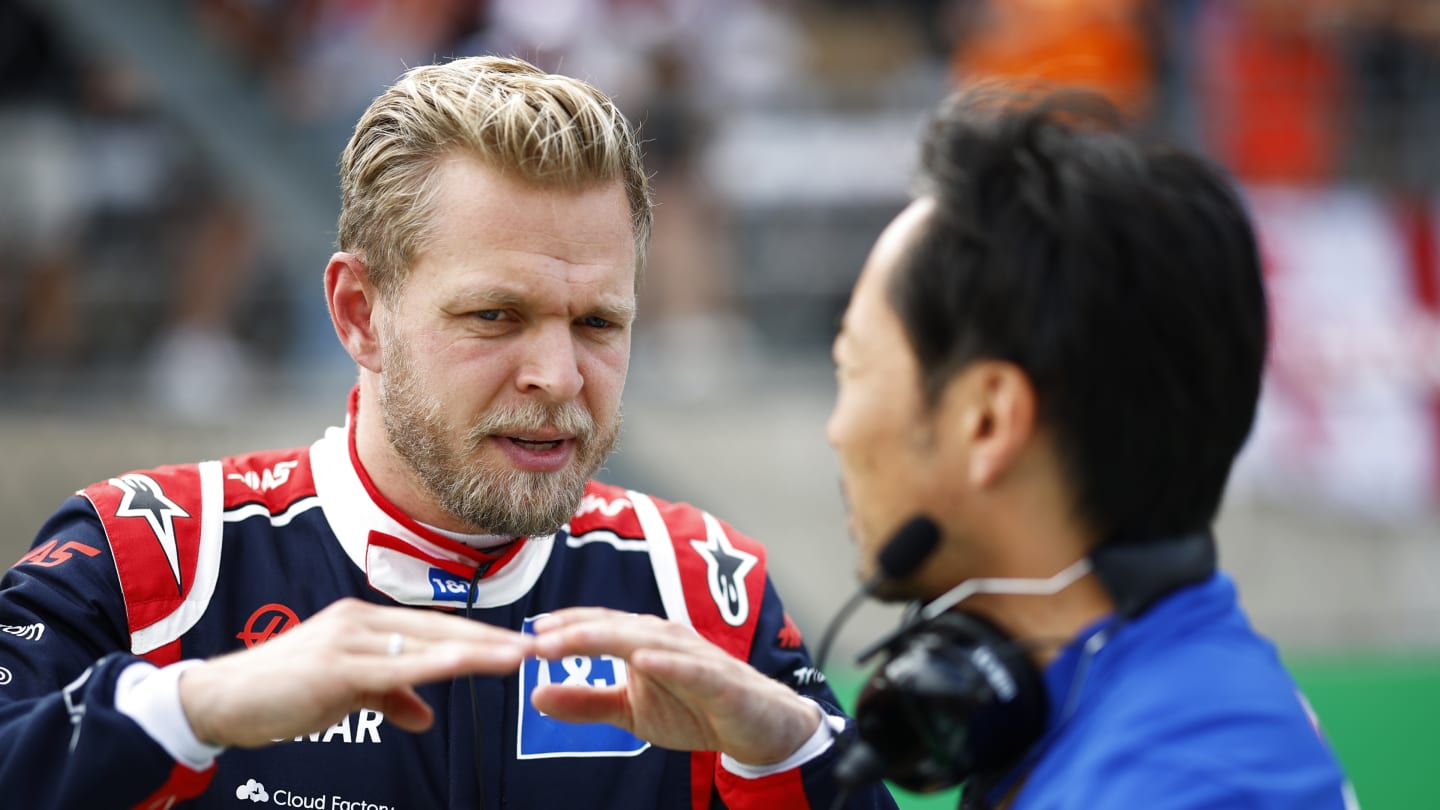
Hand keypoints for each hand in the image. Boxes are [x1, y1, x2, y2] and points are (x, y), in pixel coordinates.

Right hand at [178, 598, 531, 746]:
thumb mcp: (345, 694)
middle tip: (537, 645)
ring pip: (427, 643)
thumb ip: (387, 698)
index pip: (434, 628)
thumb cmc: (281, 695)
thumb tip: (424, 717)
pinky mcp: (337, 667)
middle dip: (491, 638)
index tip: (516, 644)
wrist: (221, 700)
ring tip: (518, 654)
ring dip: (478, 649)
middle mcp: (361, 621)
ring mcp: (349, 640)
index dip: (478, 635)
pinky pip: (398, 666)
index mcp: (365, 623)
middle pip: (440, 629)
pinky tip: (468, 663)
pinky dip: (437, 663)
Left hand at [529, 607, 821, 764]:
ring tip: (573, 642)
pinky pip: (692, 669)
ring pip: (647, 640)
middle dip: (575, 631)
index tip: (526, 637)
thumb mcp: (631, 713)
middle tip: (537, 640)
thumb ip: (587, 702)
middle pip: (615, 628)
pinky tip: (643, 660)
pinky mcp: (720, 680)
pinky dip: (668, 662)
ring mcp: (694, 656)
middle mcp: (666, 638)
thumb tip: (535, 696)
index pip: (598, 626)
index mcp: (643, 640)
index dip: (564, 629)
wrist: (760, 727)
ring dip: (608, 639)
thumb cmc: (695, 709)